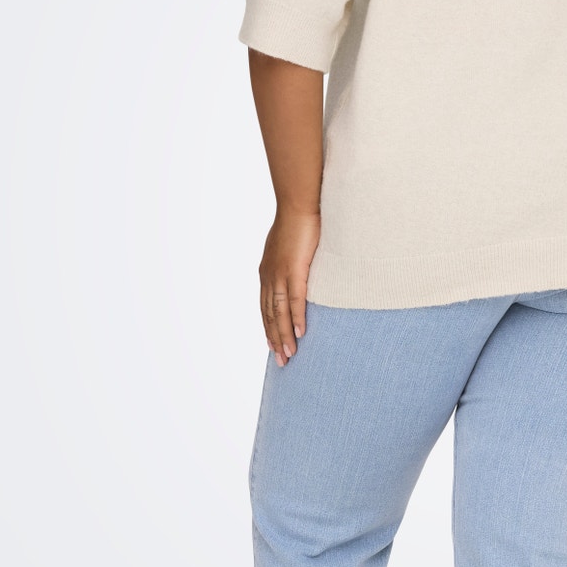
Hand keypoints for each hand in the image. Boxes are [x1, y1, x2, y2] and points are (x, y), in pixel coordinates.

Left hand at [259, 209, 319, 365]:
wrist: (298, 204)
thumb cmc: (298, 221)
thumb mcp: (290, 246)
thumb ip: (292, 261)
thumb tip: (300, 268)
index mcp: (267, 272)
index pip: (266, 306)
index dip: (269, 327)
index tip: (273, 345)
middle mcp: (269, 277)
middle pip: (269, 315)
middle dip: (274, 339)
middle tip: (281, 362)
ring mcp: (280, 275)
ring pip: (279, 313)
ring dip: (284, 336)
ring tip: (290, 356)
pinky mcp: (294, 270)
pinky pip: (295, 301)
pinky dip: (296, 319)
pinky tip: (300, 334)